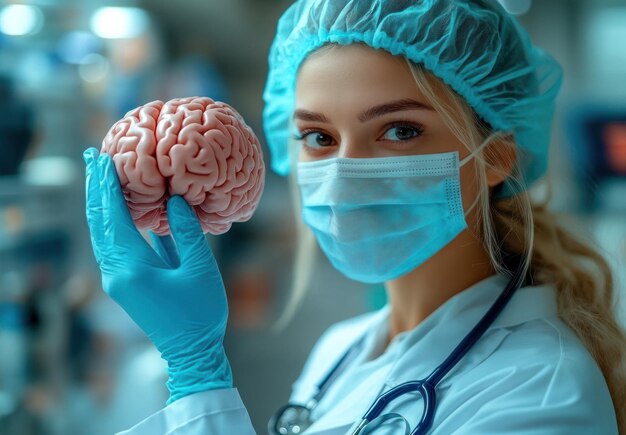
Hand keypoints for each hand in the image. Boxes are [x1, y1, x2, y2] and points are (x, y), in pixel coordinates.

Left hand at [83, 148, 231, 403]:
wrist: (192, 351)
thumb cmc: (201, 313)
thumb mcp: (200, 269)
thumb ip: (187, 232)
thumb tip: (174, 200)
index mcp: (133, 268)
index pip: (114, 218)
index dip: (109, 186)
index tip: (104, 157)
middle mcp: (117, 273)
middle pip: (99, 223)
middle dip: (96, 188)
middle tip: (93, 155)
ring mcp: (118, 280)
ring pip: (102, 234)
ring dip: (101, 203)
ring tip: (100, 175)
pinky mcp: (126, 283)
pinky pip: (113, 245)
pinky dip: (112, 222)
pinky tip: (119, 207)